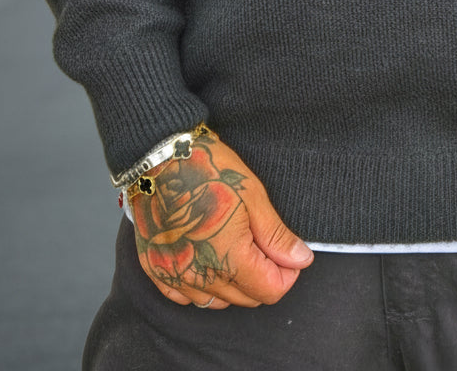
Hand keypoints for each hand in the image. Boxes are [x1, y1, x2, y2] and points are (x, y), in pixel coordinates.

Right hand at [130, 133, 313, 308]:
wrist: (157, 156)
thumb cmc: (206, 169)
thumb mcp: (252, 195)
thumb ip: (275, 235)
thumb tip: (301, 260)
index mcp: (229, 258)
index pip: (270, 291)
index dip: (286, 273)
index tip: (286, 253)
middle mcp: (199, 276)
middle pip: (246, 299)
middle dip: (263, 277)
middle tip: (261, 242)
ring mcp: (174, 276)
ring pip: (216, 301)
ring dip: (233, 283)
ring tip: (234, 245)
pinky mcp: (155, 270)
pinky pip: (185, 297)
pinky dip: (201, 284)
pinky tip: (206, 256)